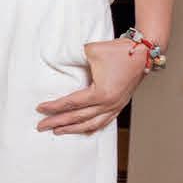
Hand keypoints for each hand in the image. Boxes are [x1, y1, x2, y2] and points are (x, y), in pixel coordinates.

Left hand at [38, 39, 154, 135]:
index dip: (54, 107)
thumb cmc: (118, 51)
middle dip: (58, 122)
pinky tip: (83, 130)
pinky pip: (105, 121)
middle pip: (78, 117)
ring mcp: (116, 106)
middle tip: (41, 126)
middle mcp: (109, 103)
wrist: (143, 53)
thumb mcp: (90, 51)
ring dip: (74, 128)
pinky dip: (92, 127)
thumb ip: (72, 57)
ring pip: (92, 123)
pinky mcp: (120, 104)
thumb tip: (56, 61)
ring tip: (58, 131)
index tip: (40, 108)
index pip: (71, 103)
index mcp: (101, 93)